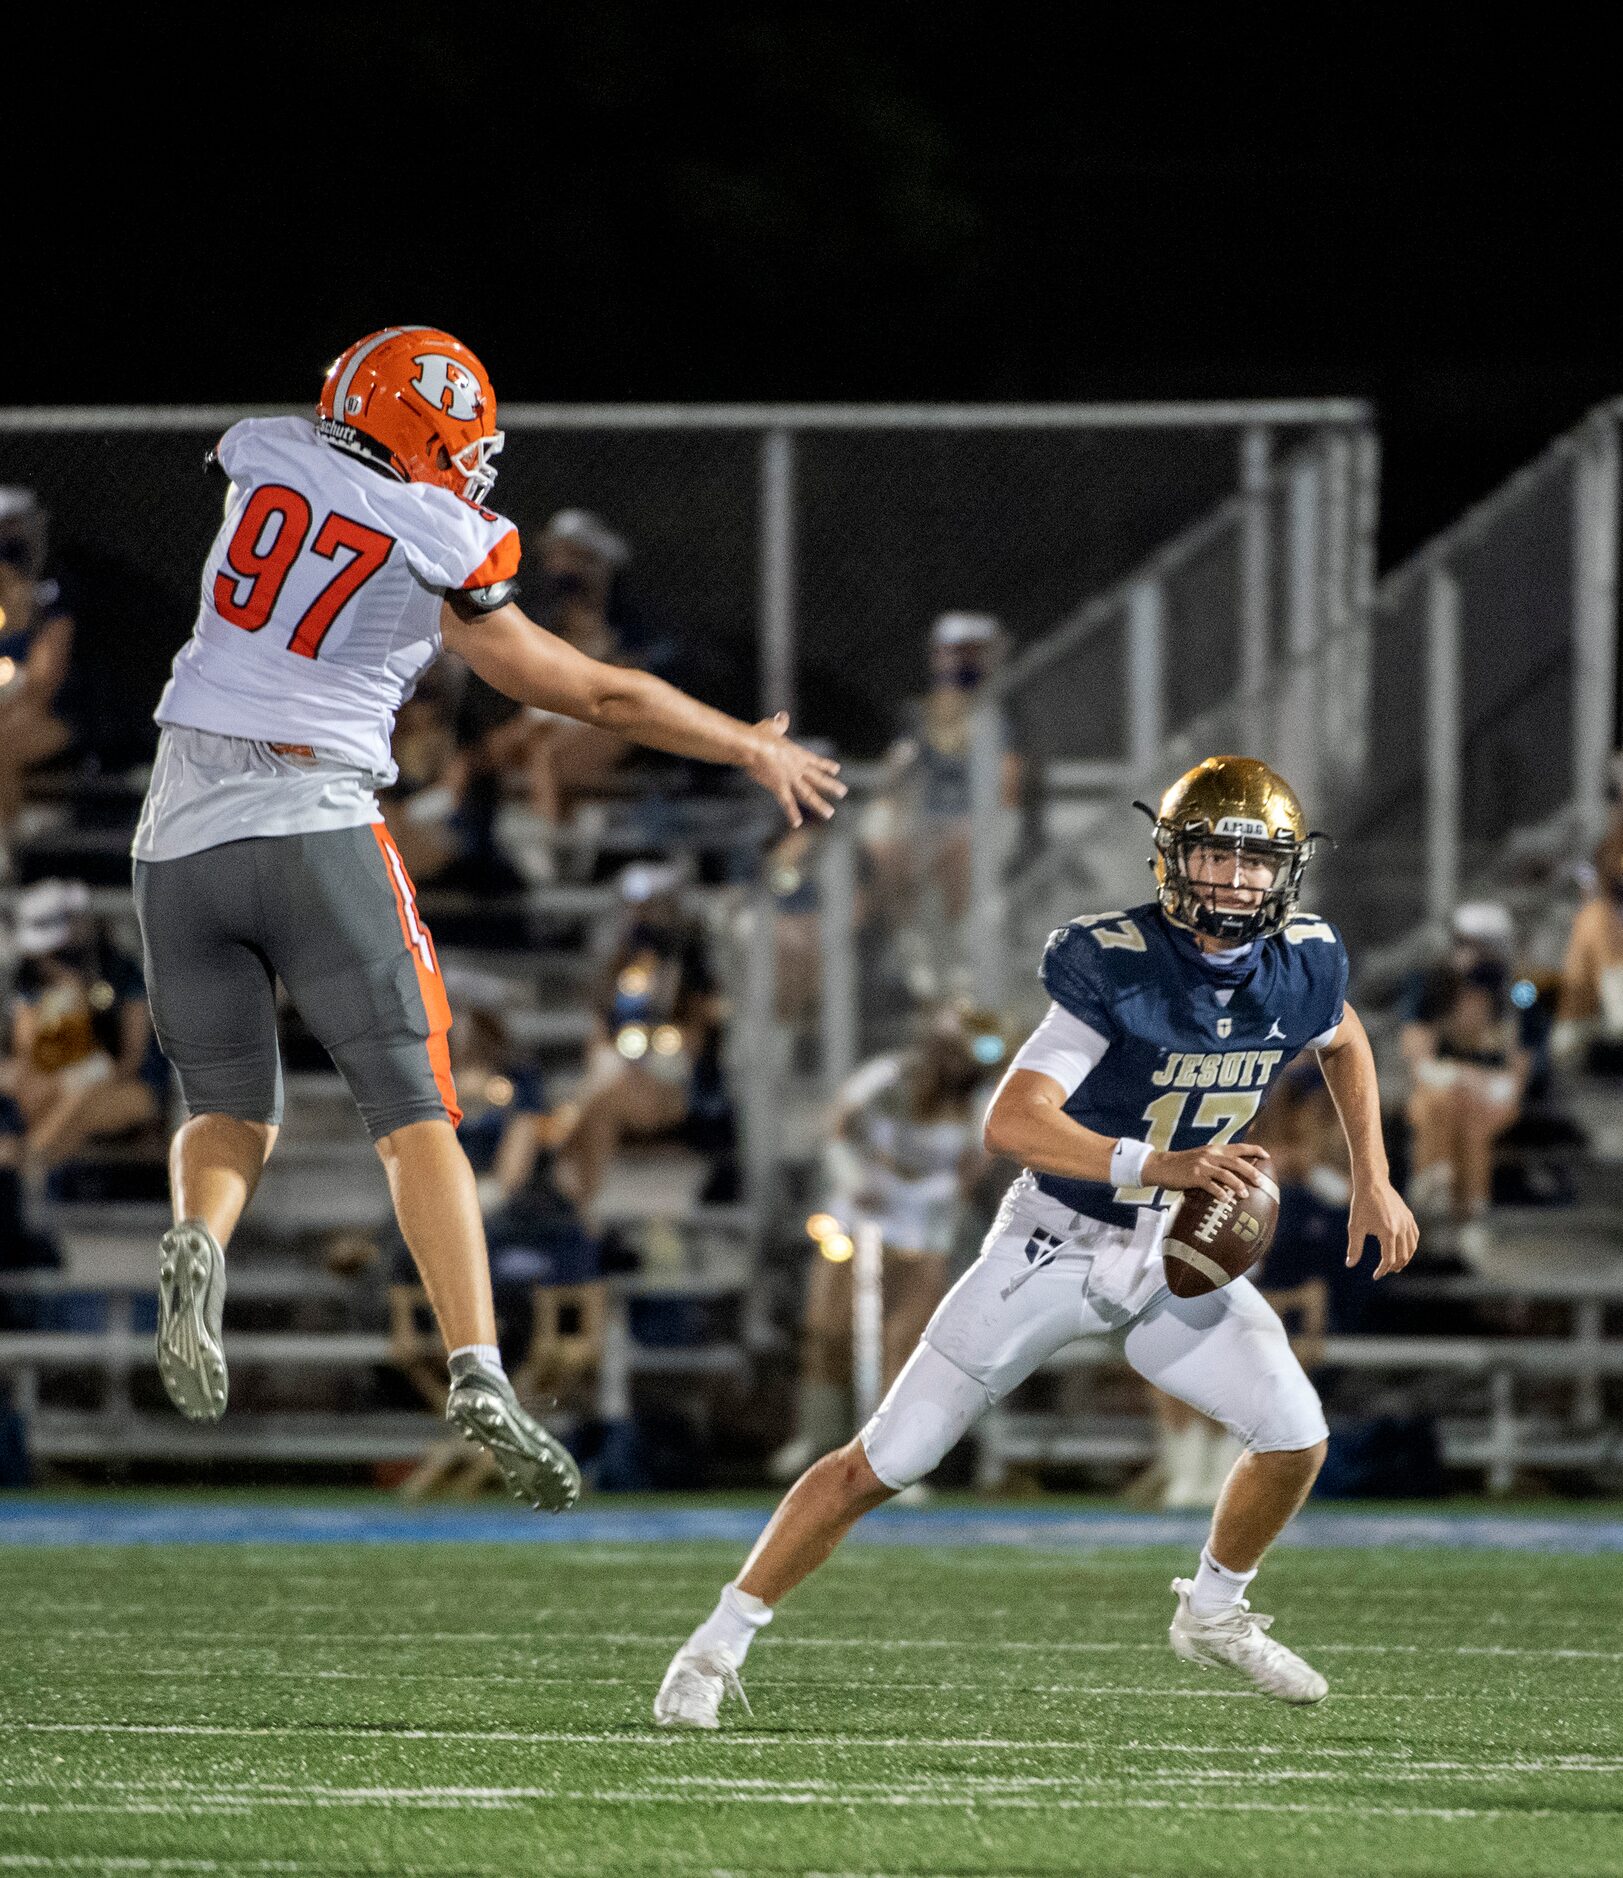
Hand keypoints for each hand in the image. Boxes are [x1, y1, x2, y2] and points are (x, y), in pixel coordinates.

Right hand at [745, 713, 847, 827]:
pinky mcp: (779, 787)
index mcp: (797, 754)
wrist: (752, 746)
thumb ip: (779, 724)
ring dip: (819, 804)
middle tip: (843, 792)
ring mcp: (791, 779)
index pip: (815, 761)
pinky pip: (787, 803)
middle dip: (831, 786)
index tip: (836, 769)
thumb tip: (783, 716)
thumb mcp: (771, 727)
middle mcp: (798, 767)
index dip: (826, 766)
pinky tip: (797, 823)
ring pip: (808, 794)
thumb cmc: (758, 735)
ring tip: (829, 813)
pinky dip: (792, 814)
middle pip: (818, 778)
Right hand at [1144, 1140, 1270, 1198]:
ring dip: (1237, 1184)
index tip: (1267, 1156)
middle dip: (1251, 1171)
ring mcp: (1202, 1165)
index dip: (1254, 1150)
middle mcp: (1211, 1155)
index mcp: (1215, 1149)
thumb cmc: (1183, 1165)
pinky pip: (1210, 1185)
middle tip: (1261, 1182)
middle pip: (1236, 1162)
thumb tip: (1236, 1176)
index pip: (1239, 1147)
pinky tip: (1225, 1200)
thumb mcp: (1202, 1158)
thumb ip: (1217, 1163)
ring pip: (1225, 1174)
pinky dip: (1219, 1192)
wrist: (1161, 1166)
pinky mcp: (1194, 1176)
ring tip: (1245, 1195)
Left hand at [1345, 1175, 1418, 1279]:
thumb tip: (1350, 1265)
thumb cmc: (1361, 1204)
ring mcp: (1407, 1222)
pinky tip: (1403, 1250)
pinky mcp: (1409, 1217)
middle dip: (1394, 1267)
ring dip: (1405, 1259)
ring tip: (1396, 1265)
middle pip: (1402, 1256)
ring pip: (1411, 1248)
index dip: (1382, 1270)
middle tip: (1385, 1272)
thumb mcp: (1355, 1227)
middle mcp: (1401, 1229)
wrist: (1373, 1183)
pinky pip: (1415, 1237)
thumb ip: (1354, 1247)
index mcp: (1388, 1232)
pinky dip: (1411, 1247)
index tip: (1375, 1276)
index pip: (1388, 1259)